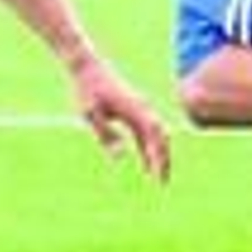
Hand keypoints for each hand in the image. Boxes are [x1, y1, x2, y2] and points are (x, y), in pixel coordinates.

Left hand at [70, 54, 170, 180]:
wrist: (87, 68)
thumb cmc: (87, 90)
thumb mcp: (91, 114)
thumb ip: (106, 135)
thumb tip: (121, 156)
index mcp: (135, 110)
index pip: (154, 136)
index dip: (159, 157)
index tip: (158, 177)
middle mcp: (143, 108)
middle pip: (161, 137)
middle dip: (164, 160)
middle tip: (162, 183)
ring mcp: (140, 109)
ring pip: (156, 136)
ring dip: (158, 156)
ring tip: (157, 178)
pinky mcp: (134, 110)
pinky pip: (146, 133)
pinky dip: (148, 149)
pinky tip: (145, 165)